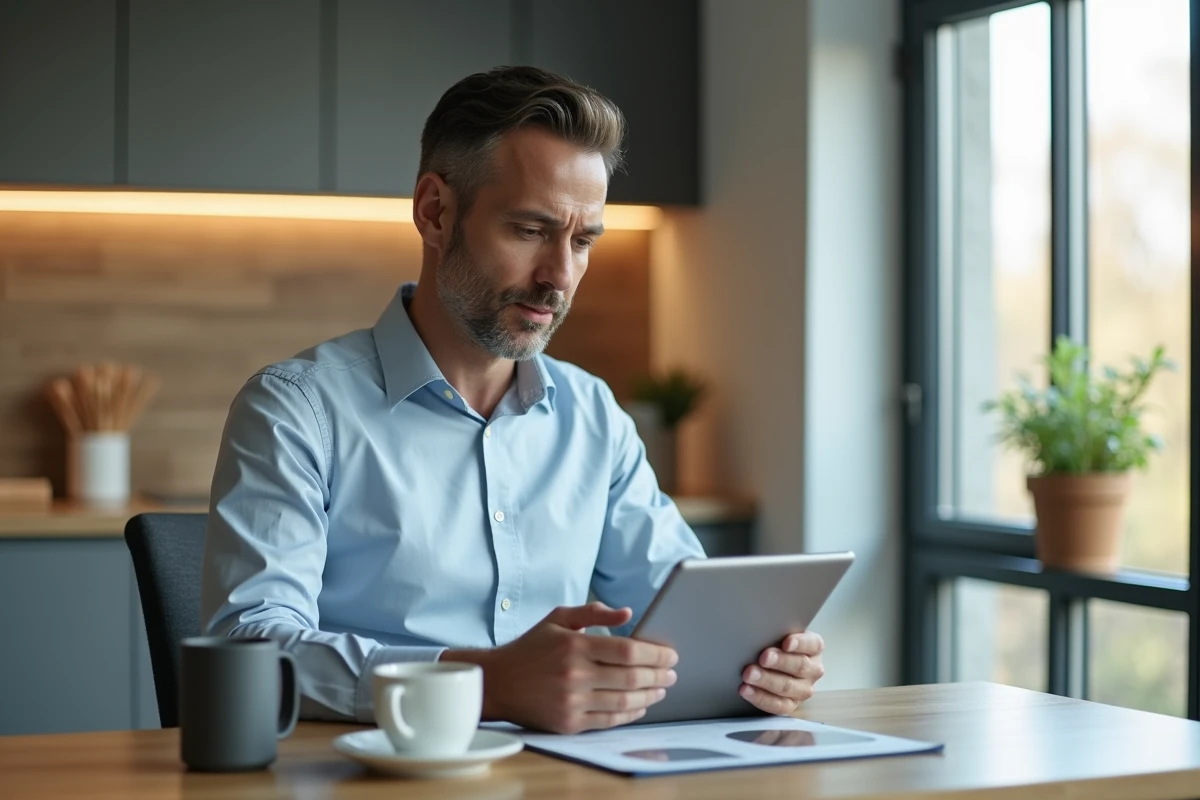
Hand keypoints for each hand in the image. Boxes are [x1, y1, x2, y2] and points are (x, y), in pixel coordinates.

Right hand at [446, 602, 677, 733]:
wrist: (498, 682)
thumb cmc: (531, 648)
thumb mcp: (557, 618)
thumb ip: (593, 612)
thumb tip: (627, 612)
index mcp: (574, 645)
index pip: (627, 651)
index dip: (655, 654)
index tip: (671, 654)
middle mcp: (574, 674)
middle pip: (631, 677)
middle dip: (659, 676)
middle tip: (672, 673)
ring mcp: (572, 701)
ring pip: (624, 701)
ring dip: (649, 696)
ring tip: (661, 689)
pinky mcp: (568, 723)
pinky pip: (609, 720)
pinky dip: (630, 714)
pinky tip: (640, 706)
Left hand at [739, 631, 824, 715]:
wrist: (773, 663)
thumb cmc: (776, 643)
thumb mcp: (780, 634)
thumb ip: (776, 632)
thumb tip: (761, 629)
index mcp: (814, 648)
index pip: (812, 644)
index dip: (799, 644)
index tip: (786, 642)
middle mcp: (813, 669)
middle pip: (799, 666)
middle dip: (779, 662)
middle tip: (762, 658)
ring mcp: (804, 689)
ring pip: (787, 687)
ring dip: (766, 680)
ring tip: (748, 674)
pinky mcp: (792, 705)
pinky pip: (778, 705)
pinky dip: (760, 698)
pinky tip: (746, 690)